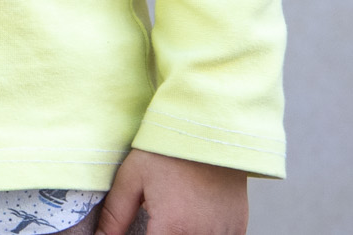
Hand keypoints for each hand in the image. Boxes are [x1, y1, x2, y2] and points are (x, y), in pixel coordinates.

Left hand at [95, 149, 246, 234]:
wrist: (210, 129)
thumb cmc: (169, 151)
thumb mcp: (132, 177)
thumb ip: (115, 215)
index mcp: (173, 227)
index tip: (137, 229)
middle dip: (158, 234)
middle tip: (155, 217)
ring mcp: (223, 232)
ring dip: (179, 233)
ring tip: (175, 213)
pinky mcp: (237, 227)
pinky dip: (201, 232)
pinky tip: (191, 218)